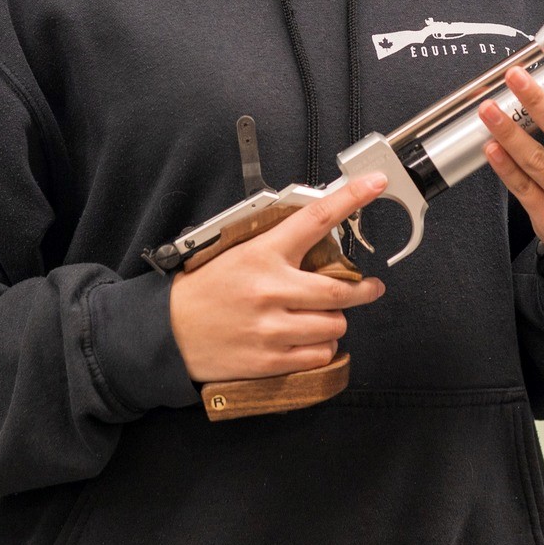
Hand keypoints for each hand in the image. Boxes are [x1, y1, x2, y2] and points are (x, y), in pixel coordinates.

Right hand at [169, 174, 387, 383]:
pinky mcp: (271, 359)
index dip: (350, 198)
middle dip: (364, 289)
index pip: (316, 218)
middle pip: (340, 289)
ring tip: (319, 316)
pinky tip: (307, 339)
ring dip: (334, 320)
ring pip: (334, 325)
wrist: (169, 332)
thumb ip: (278, 246)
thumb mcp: (239, 253)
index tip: (374, 185)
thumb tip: (319, 236)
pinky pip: (319, 354)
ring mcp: (271, 327)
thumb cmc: (206, 290)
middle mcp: (271, 289)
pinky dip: (322, 347)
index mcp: (263, 254)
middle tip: (370, 287)